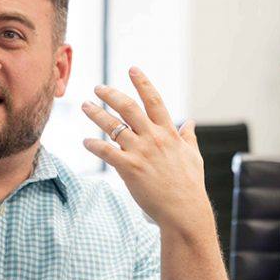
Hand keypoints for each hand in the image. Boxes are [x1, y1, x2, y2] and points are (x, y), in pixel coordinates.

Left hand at [81, 67, 213, 236]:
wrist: (184, 211)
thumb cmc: (190, 185)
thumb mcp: (193, 156)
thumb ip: (189, 137)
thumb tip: (190, 122)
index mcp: (169, 133)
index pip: (154, 100)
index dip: (142, 83)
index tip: (132, 69)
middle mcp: (154, 138)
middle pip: (129, 108)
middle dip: (111, 94)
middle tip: (97, 88)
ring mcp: (141, 152)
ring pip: (114, 127)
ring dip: (97, 114)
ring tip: (85, 106)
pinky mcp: (129, 168)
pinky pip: (106, 152)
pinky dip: (94, 145)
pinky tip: (85, 142)